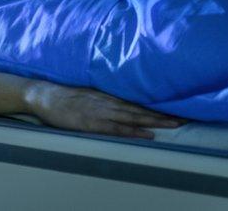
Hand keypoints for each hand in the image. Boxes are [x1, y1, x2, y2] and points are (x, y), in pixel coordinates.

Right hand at [24, 81, 187, 138]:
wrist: (43, 95)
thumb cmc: (62, 95)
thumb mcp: (86, 91)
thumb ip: (103, 95)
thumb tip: (120, 100)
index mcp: (106, 94)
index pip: (136, 101)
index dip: (155, 106)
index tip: (174, 108)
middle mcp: (107, 102)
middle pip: (140, 109)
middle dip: (162, 114)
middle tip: (184, 118)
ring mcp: (100, 112)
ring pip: (133, 118)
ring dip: (154, 121)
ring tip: (174, 124)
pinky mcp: (91, 123)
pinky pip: (116, 128)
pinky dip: (133, 132)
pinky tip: (147, 135)